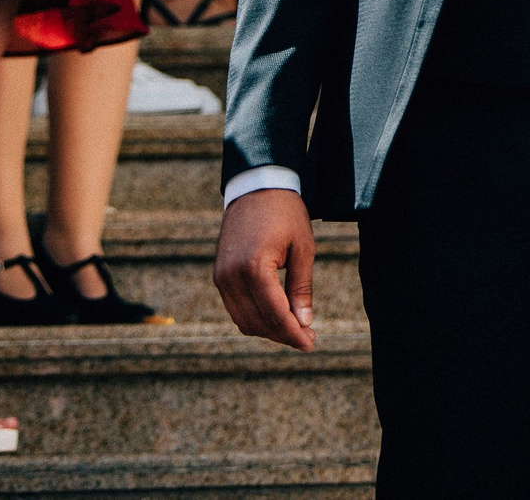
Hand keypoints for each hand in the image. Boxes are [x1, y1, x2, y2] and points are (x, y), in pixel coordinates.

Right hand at [214, 188, 315, 349]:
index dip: (294, 333)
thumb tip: (304, 323)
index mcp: (254, 268)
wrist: (256, 187)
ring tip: (295, 330)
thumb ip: (301, 288)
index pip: (275, 314)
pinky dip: (255, 317)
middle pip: (258, 322)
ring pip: (244, 320)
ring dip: (269, 330)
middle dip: (283, 334)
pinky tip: (276, 317)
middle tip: (307, 338)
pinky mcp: (219, 276)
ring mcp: (221, 277)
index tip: (311, 343)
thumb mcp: (303, 248)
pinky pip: (236, 308)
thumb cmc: (285, 213)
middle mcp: (231, 276)